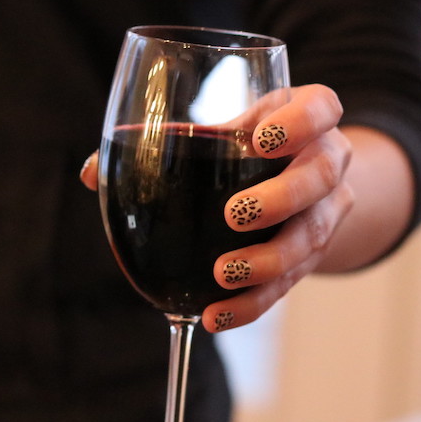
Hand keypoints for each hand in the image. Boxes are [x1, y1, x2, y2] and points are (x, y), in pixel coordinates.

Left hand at [81, 83, 355, 333]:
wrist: (297, 181)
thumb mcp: (220, 133)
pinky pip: (288, 284)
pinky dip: (252, 303)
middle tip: (235, 215)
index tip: (260, 138)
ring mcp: (327, 212)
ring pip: (311, 236)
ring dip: (267, 260)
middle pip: (321, 176)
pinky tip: (217, 315)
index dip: (301, 121)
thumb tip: (93, 174)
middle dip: (281, 198)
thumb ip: (166, 146)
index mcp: (308, 116)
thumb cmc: (248, 144)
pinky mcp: (313, 257)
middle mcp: (328, 162)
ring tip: (223, 273)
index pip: (322, 107)